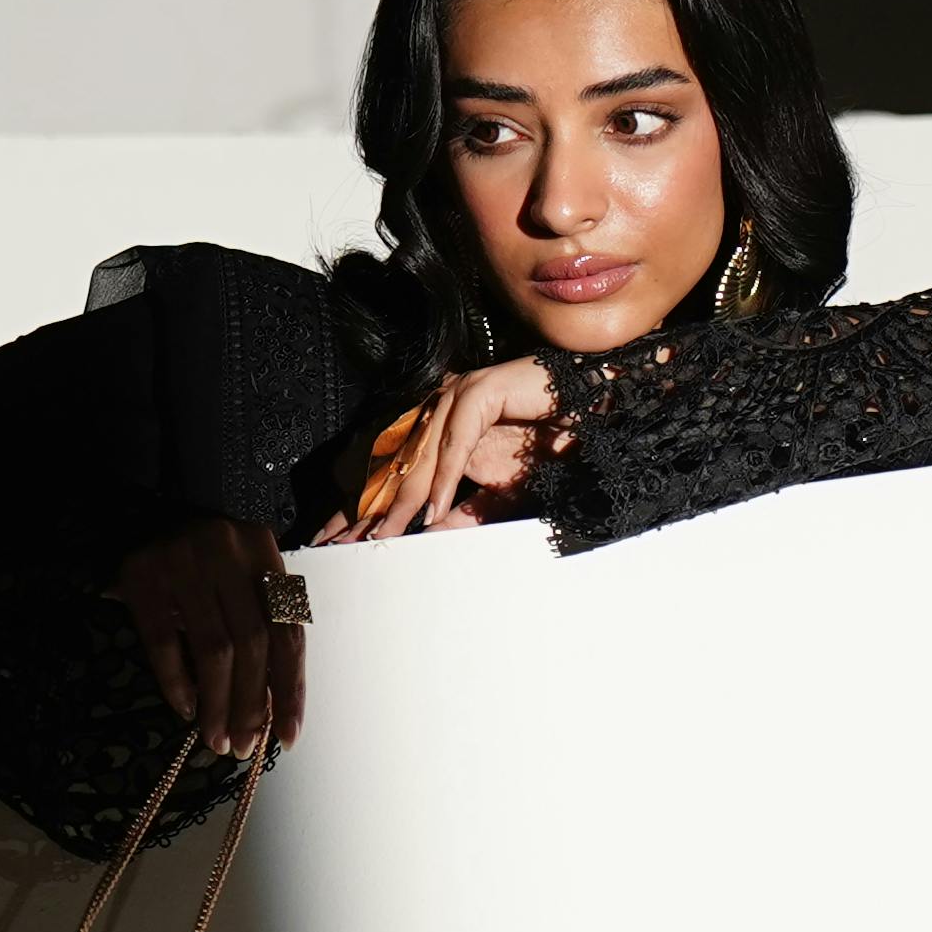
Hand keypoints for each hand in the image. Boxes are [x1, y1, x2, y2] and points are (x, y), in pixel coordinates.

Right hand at [106, 515, 303, 754]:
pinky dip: (176, 681)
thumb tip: (271, 704)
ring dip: (217, 703)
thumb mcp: (241, 575)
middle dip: (252, 705)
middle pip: (252, 644)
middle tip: (245, 746)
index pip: (287, 631)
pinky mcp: (142, 575)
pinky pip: (164, 641)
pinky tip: (185, 709)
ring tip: (217, 739)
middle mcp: (228, 554)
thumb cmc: (204, 557)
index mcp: (263, 553)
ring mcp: (183, 562)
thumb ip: (260, 624)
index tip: (288, 737)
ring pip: (213, 648)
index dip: (291, 689)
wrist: (142, 511)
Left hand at [315, 358, 567, 541]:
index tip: (334, 539)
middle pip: (395, 461)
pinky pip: (457, 439)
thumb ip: (466, 512)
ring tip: (384, 534)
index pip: (392, 468)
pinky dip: (446, 476)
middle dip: (367, 505)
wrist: (597, 414)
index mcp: (439, 429)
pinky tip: (433, 509)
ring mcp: (460, 393)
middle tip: (341, 542)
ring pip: (421, 452)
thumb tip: (429, 535)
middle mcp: (441, 407)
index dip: (362, 503)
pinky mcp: (483, 388)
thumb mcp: (502, 493)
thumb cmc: (552, 447)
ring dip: (403, 498)